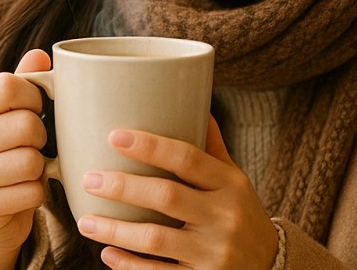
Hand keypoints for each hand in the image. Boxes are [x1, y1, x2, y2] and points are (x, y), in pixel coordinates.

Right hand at [0, 50, 51, 268]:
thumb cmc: (5, 150)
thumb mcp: (10, 113)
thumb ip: (24, 82)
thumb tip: (39, 55)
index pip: (10, 87)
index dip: (35, 98)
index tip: (35, 111)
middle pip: (25, 125)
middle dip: (42, 136)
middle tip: (33, 145)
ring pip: (30, 161)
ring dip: (39, 168)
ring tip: (27, 168)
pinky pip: (30, 193)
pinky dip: (36, 193)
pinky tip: (22, 191)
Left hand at [76, 117, 278, 269]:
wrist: (272, 266)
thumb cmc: (242, 214)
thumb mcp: (235, 180)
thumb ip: (212, 148)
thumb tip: (195, 103)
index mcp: (230, 184)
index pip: (188, 158)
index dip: (150, 146)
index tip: (114, 136)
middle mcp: (224, 217)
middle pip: (167, 196)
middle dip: (123, 187)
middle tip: (89, 178)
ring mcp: (213, 253)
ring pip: (155, 239)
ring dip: (116, 230)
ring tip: (85, 221)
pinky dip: (128, 265)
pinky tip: (106, 253)